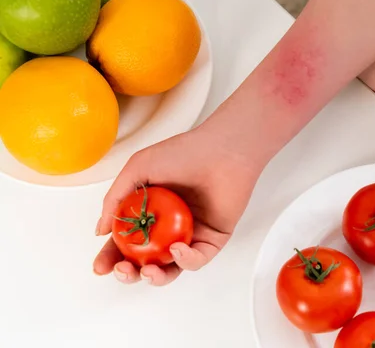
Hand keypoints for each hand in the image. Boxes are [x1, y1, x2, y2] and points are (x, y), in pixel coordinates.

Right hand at [93, 124, 262, 285]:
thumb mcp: (138, 169)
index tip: (100, 267)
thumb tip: (100, 230)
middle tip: (122, 270)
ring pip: (172, 268)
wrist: (222, 150)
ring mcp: (191, 235)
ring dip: (157, 276)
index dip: (111, 257)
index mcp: (149, 212)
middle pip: (146, 261)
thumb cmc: (183, 153)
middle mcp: (168, 228)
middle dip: (131, 273)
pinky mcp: (213, 239)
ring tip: (147, 271)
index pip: (126, 241)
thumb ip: (115, 199)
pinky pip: (197, 259)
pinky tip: (176, 250)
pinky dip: (186, 261)